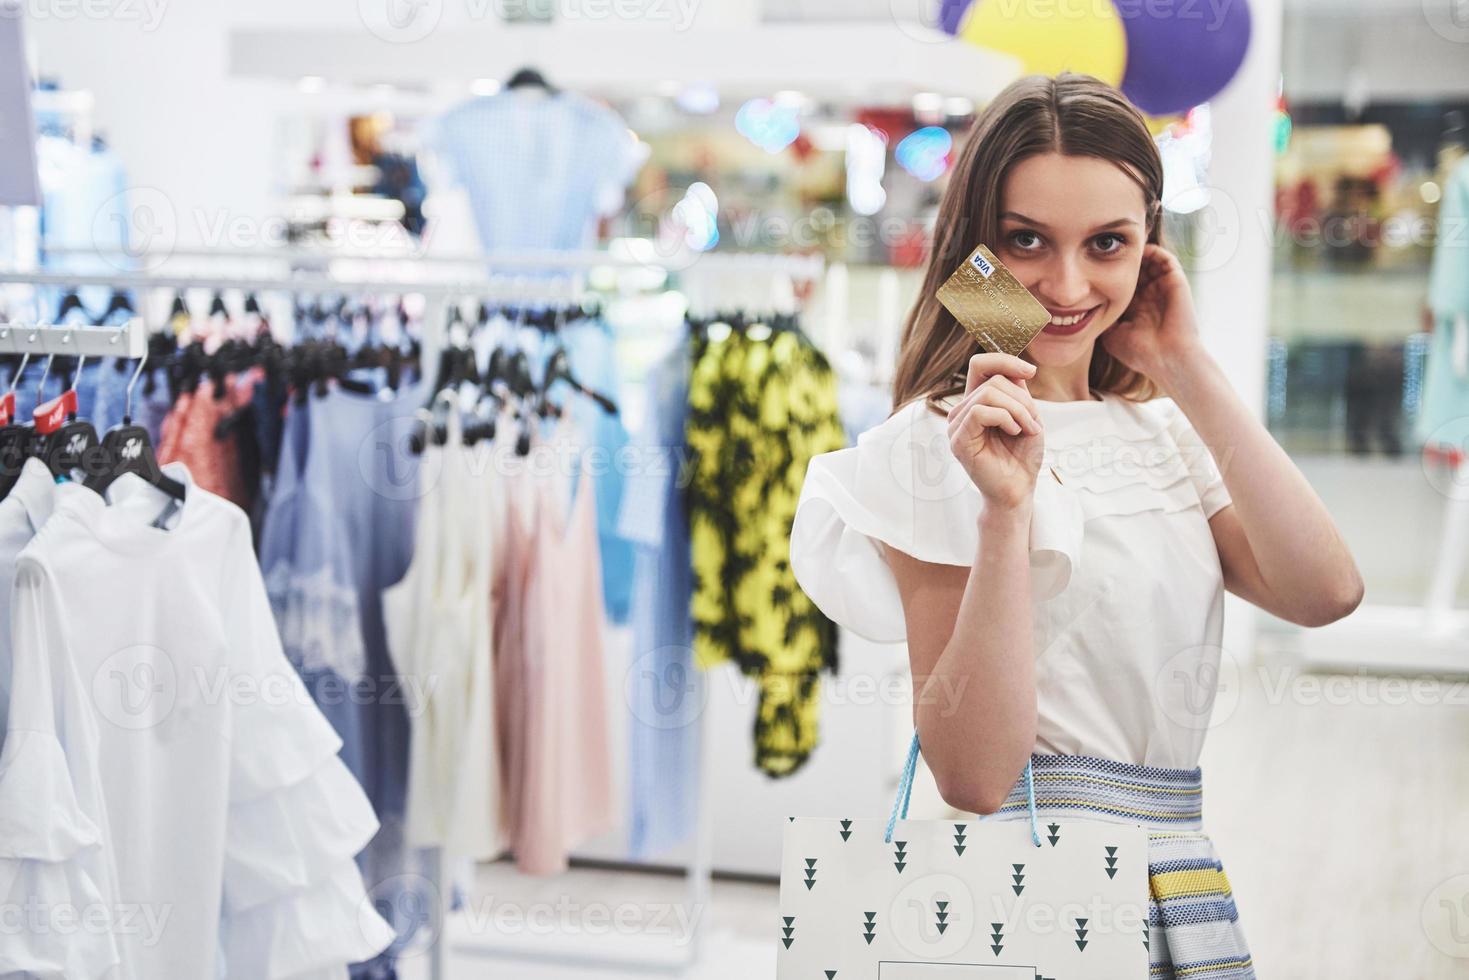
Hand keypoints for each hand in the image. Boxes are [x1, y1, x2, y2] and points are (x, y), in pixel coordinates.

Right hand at [947, 352, 1043, 511]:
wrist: (1019, 489)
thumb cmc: (1022, 456)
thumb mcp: (1027, 415)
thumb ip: (1017, 391)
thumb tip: (1016, 368)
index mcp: (976, 402)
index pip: (980, 365)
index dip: (1004, 360)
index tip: (1031, 371)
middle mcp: (962, 411)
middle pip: (992, 380)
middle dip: (1021, 398)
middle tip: (1032, 422)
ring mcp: (956, 425)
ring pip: (988, 393)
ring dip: (1017, 409)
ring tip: (1026, 429)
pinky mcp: (958, 440)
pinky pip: (980, 411)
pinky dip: (1005, 418)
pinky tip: (1014, 433)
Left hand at [1101, 243, 1206, 388]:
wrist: (1167, 358)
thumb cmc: (1140, 353)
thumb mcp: (1112, 335)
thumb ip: (1101, 319)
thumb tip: (1080, 310)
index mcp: (1136, 308)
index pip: (1122, 284)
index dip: (1108, 274)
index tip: (1089, 266)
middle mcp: (1151, 296)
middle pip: (1135, 269)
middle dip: (1120, 260)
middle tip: (1101, 251)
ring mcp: (1163, 288)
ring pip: (1150, 261)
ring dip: (1135, 254)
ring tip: (1118, 247)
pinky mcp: (1176, 282)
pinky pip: (1165, 258)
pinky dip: (1152, 251)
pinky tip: (1136, 250)